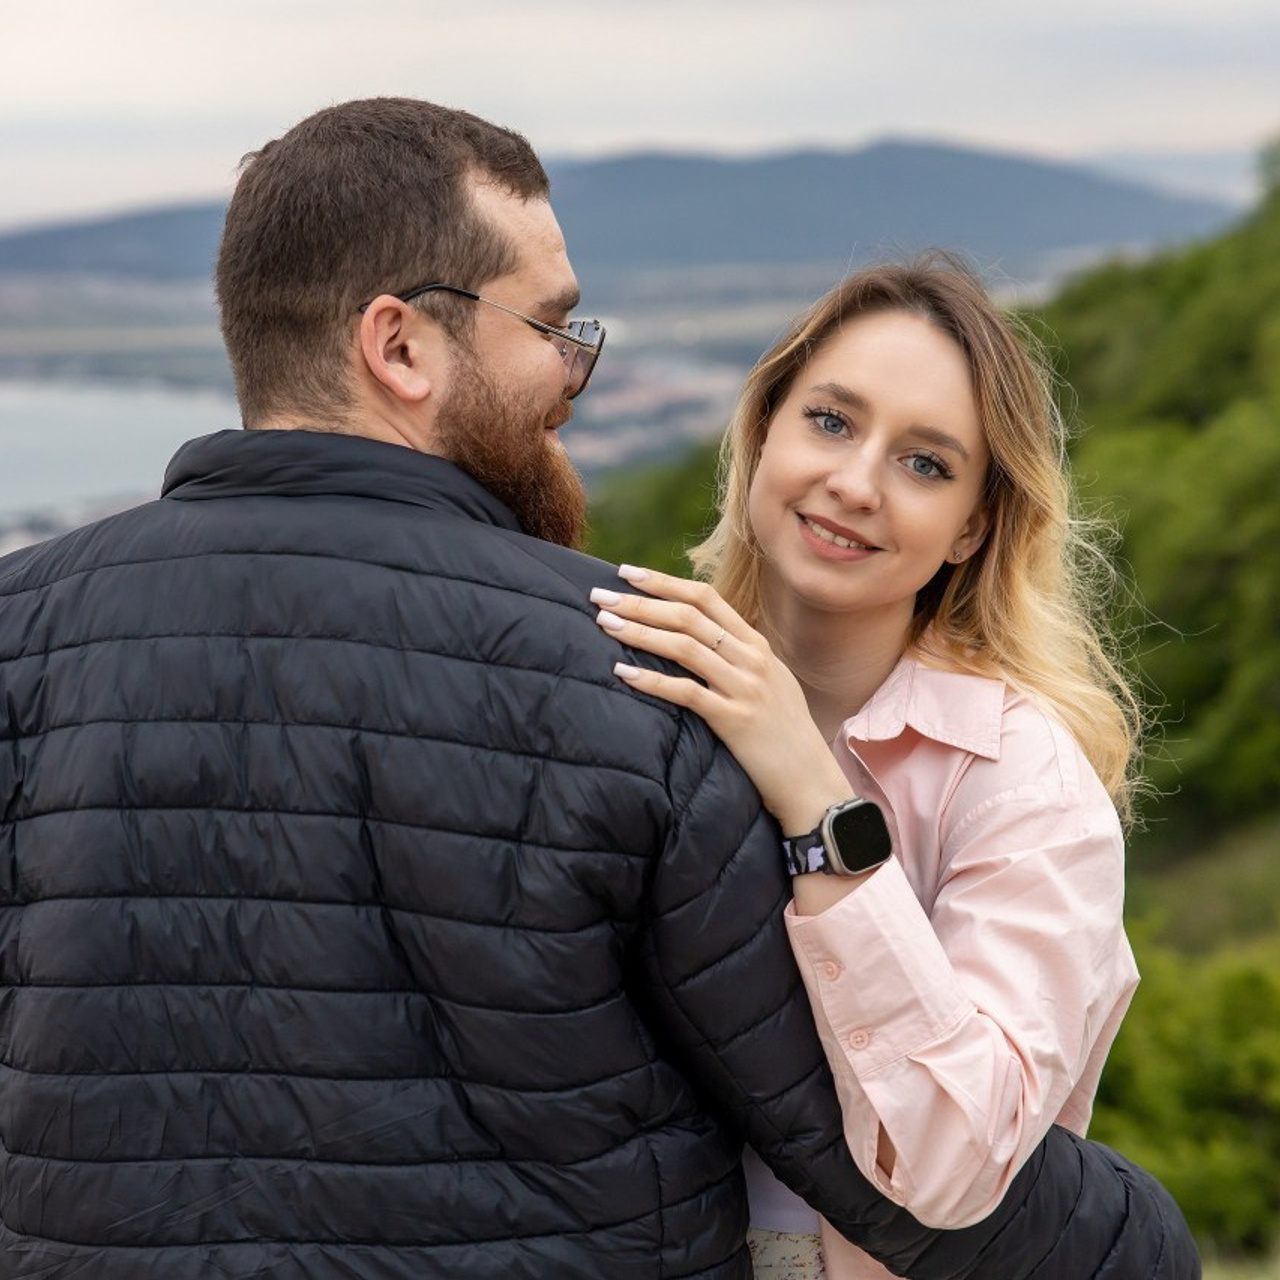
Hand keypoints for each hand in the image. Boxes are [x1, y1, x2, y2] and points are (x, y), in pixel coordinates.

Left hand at [590, 564, 854, 835]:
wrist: (810, 781)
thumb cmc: (782, 735)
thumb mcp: (767, 684)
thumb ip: (736, 660)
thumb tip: (693, 641)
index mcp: (756, 645)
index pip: (706, 597)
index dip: (664, 582)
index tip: (627, 573)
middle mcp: (751, 659)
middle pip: (689, 615)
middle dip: (640, 602)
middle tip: (600, 594)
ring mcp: (745, 688)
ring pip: (685, 646)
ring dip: (640, 632)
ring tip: (604, 624)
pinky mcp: (735, 720)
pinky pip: (686, 692)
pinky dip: (652, 680)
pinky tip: (623, 673)